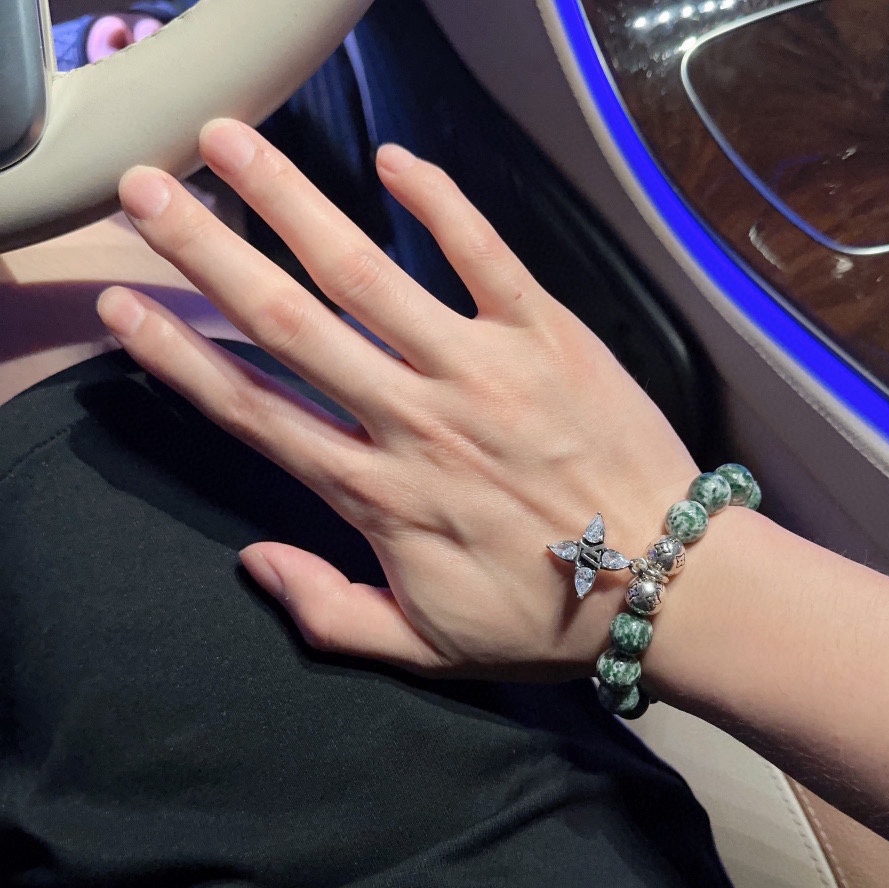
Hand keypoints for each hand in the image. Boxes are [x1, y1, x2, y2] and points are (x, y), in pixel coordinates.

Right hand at [97, 120, 697, 678]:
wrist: (668, 587)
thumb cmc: (548, 619)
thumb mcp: (426, 649)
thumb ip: (328, 613)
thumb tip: (253, 561)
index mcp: (380, 495)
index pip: (257, 414)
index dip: (182, 359)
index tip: (128, 308)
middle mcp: (416, 420)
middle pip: (290, 326)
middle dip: (209, 253)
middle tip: (148, 193)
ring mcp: (482, 371)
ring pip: (368, 275)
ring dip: (292, 204)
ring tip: (230, 145)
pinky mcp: (549, 337)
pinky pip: (486, 254)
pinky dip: (440, 202)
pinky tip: (393, 161)